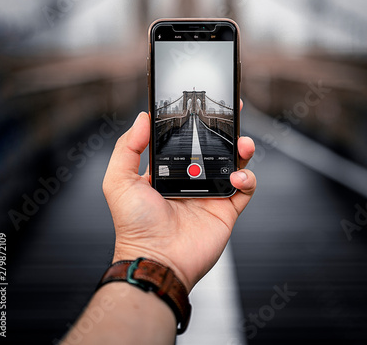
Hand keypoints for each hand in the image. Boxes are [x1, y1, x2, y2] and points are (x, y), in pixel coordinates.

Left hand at [102, 106, 255, 292]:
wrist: (157, 260)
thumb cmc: (134, 225)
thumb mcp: (119, 181)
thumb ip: (127, 147)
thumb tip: (142, 118)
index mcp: (168, 170)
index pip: (185, 139)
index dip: (195, 122)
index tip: (203, 106)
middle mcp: (191, 179)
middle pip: (214, 147)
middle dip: (226, 130)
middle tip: (234, 113)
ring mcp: (210, 193)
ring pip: (234, 163)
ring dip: (242, 149)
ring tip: (243, 143)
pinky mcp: (226, 209)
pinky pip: (245, 188)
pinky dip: (247, 178)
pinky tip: (237, 176)